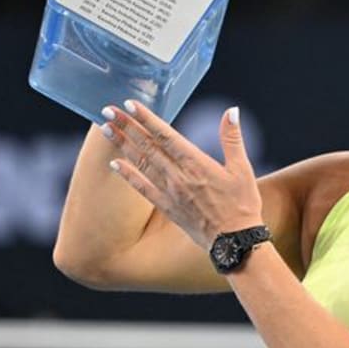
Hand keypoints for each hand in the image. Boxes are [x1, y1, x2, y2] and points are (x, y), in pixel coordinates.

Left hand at [99, 100, 262, 249]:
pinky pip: (143, 189)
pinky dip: (128, 176)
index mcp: (197, 163)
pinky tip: (115, 165)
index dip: (147, 119)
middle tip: (108, 110)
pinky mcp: (168, 208)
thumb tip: (231, 111)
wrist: (235, 243)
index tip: (131, 104)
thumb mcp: (242, 169)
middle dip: (128, 126)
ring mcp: (170, 193)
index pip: (166, 135)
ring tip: (106, 129)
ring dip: (122, 145)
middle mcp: (179, 176)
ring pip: (141, 163)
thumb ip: (232, 138)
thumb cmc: (243, 205)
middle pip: (148, 146)